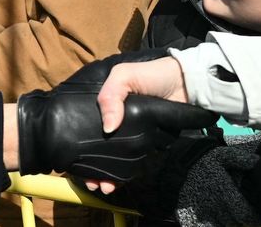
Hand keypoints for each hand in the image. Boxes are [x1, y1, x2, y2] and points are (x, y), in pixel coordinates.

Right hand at [16, 56, 214, 182]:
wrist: (185, 82)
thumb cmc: (151, 75)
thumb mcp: (124, 76)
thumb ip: (111, 96)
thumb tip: (108, 128)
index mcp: (108, 106)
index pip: (88, 127)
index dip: (81, 144)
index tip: (74, 162)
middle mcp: (118, 123)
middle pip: (101, 148)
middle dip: (93, 167)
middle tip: (91, 180)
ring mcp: (134, 134)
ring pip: (116, 159)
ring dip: (108, 174)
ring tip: (103, 186)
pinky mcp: (149, 143)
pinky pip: (135, 161)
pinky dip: (125, 174)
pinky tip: (117, 183)